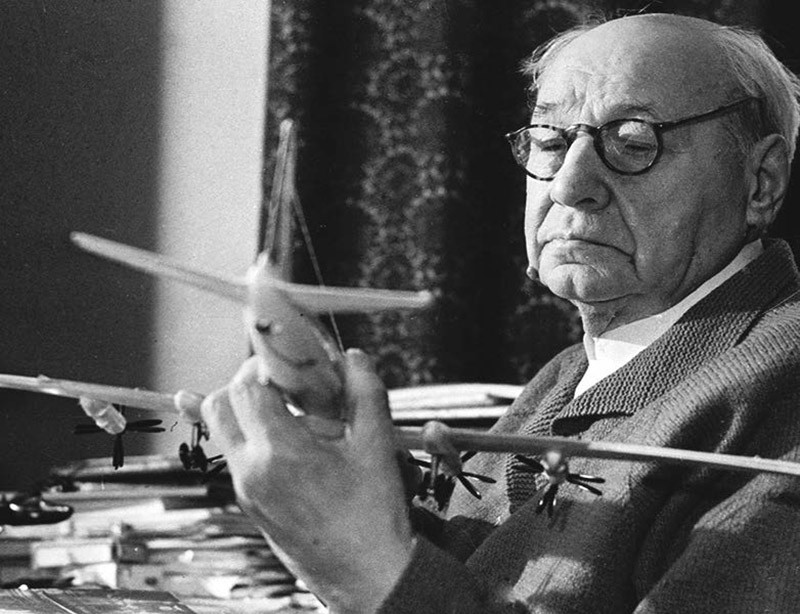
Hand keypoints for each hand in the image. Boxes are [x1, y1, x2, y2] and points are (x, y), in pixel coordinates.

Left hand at [201, 349, 413, 612]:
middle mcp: (251, 472)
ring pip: (224, 431)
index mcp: (280, 453)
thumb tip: (353, 358)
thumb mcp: (376, 447)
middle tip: (285, 382)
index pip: (247, 387)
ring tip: (295, 412)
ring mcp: (247, 491)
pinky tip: (290, 437)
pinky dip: (254, 436)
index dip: (266, 364)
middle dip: (248, 383)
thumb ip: (364, 392)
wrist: (368, 578)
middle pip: (220, 404)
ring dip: (249, 409)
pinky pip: (237, 457)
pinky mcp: (251, 505)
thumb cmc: (373, 517)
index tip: (290, 360)